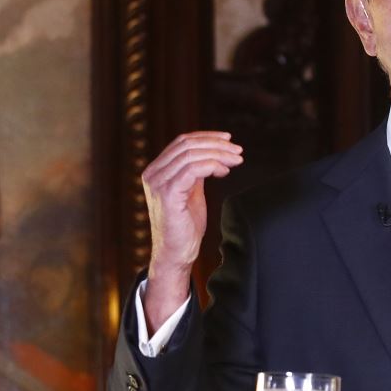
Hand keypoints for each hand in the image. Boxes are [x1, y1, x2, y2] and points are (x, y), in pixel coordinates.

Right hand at [140, 130, 242, 333]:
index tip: (228, 140)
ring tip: (236, 161)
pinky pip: (192, 169)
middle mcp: (152, 174)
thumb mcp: (191, 191)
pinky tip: (224, 171)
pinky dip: (211, 165)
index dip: (206, 137)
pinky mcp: (167, 194)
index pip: (181, 142)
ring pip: (191, 155)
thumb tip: (212, 153)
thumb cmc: (185, 225)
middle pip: (187, 145)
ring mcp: (158, 184)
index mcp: (156, 171)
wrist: (177, 253)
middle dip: (216, 145)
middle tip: (238, 151)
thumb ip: (194, 171)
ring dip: (218, 154)